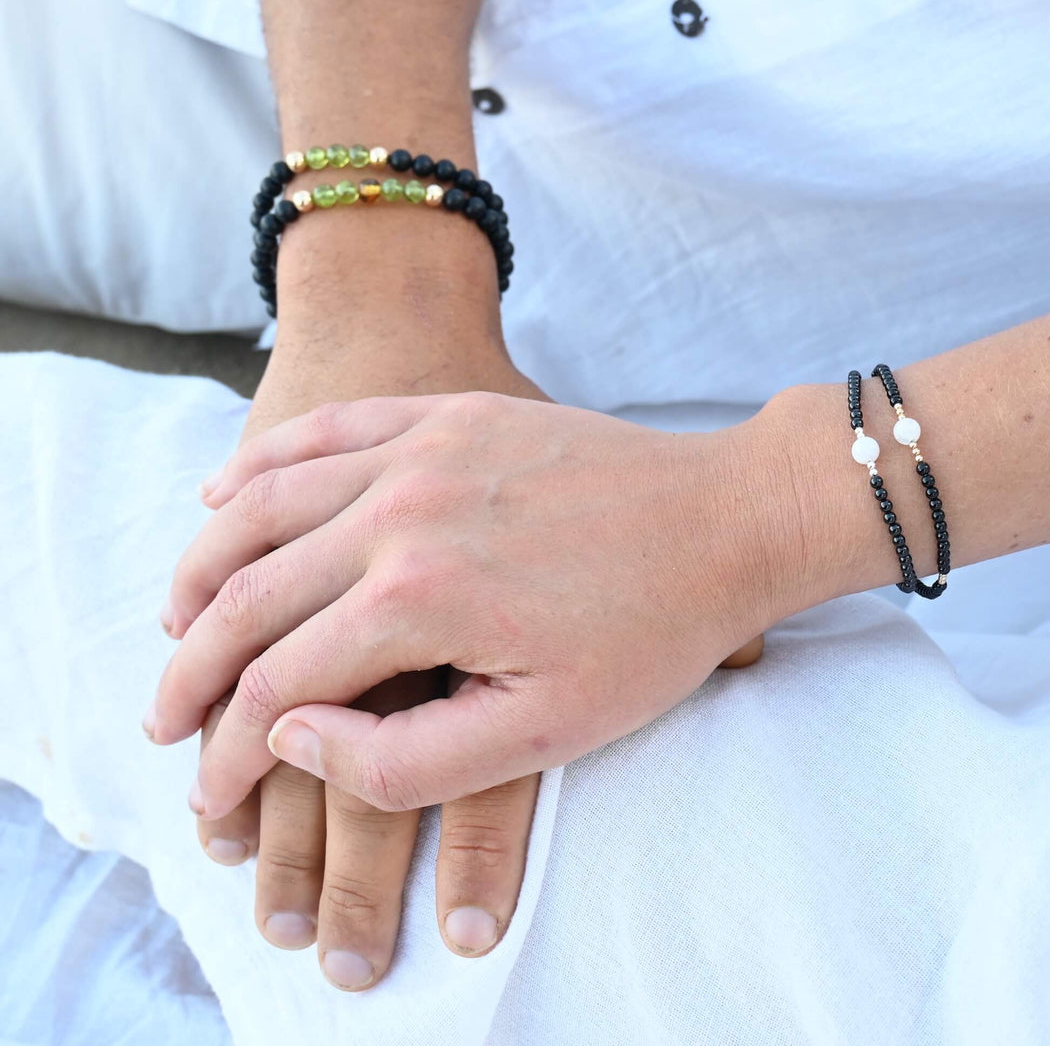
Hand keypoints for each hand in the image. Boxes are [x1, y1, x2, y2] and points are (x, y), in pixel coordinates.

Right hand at [152, 391, 790, 819]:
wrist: (726, 520)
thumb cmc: (648, 635)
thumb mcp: (541, 734)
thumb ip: (403, 759)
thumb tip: (291, 736)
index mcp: (419, 598)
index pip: (275, 683)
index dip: (229, 751)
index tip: (209, 793)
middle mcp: (397, 512)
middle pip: (248, 595)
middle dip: (190, 670)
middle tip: (162, 717)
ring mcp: (418, 450)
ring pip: (263, 506)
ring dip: (202, 568)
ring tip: (173, 620)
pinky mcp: (444, 417)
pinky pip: (324, 433)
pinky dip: (260, 467)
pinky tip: (224, 496)